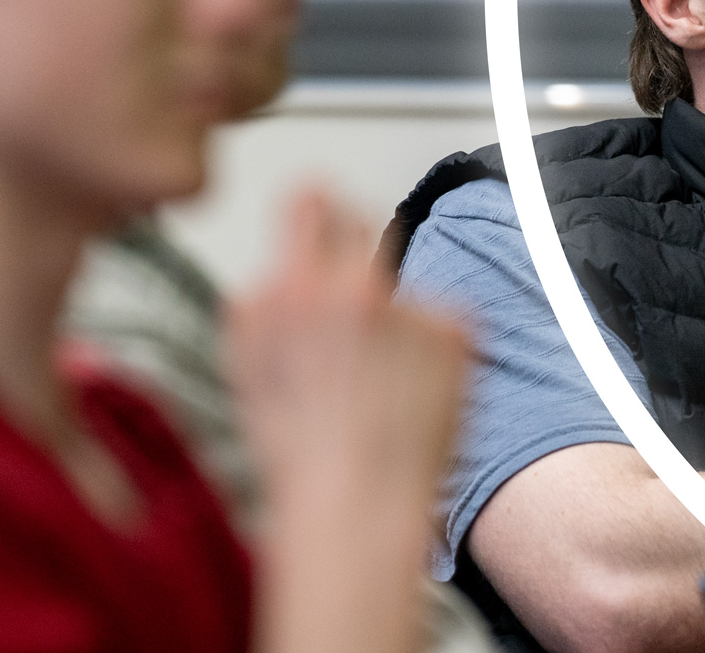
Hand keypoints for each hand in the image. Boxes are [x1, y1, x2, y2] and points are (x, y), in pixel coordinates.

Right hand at [227, 184, 471, 513]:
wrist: (358, 505)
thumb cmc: (299, 451)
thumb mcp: (245, 366)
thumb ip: (259, 300)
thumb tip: (277, 264)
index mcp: (297, 286)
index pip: (311, 198)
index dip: (313, 206)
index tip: (319, 208)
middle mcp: (359, 285)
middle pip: (365, 225)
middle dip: (356, 258)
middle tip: (354, 313)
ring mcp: (415, 306)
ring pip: (405, 289)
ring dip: (396, 319)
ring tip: (377, 384)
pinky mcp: (459, 331)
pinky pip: (443, 321)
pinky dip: (433, 349)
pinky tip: (410, 393)